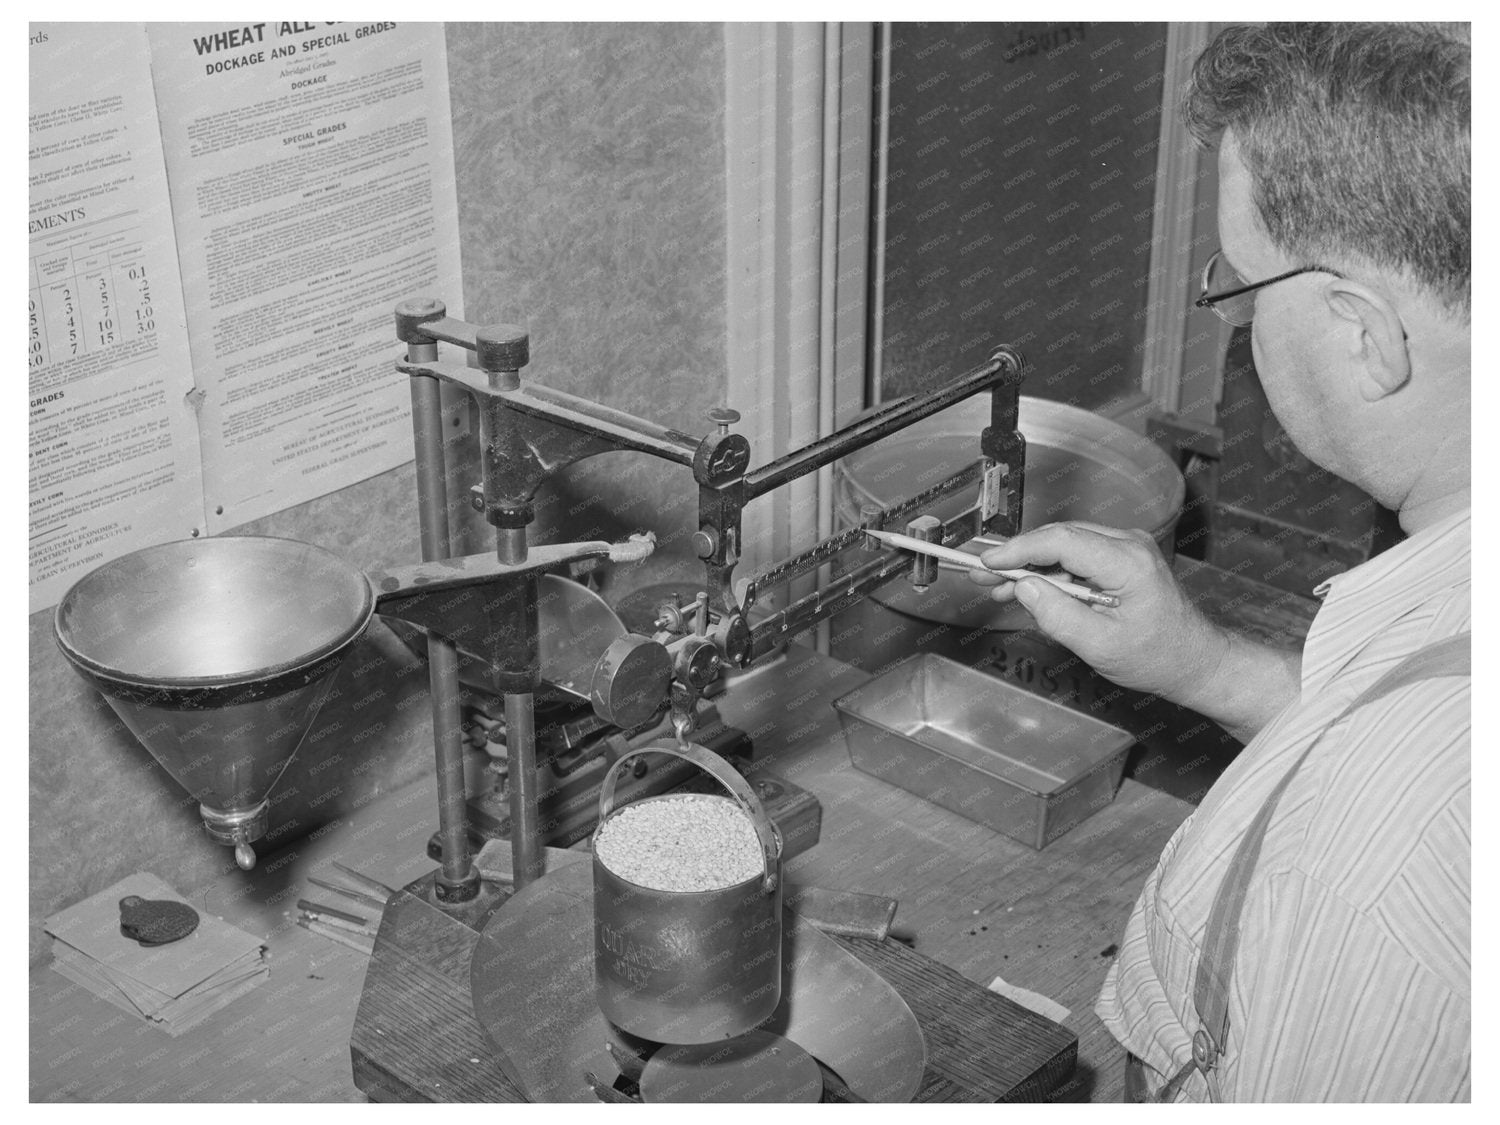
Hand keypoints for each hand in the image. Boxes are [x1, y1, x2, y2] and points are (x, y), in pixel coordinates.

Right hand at [968, 522, 1227, 704]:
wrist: (1193, 660)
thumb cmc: (1157, 656)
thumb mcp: (1100, 645)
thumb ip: (1058, 615)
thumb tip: (1023, 587)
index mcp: (1127, 562)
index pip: (1061, 541)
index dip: (1018, 550)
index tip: (988, 564)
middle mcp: (1128, 545)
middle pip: (1058, 537)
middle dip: (1016, 556)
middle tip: (981, 574)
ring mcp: (1125, 548)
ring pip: (1063, 545)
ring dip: (1029, 565)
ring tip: (996, 587)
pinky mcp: (1120, 558)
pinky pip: (1075, 555)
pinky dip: (1048, 571)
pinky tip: (1026, 589)